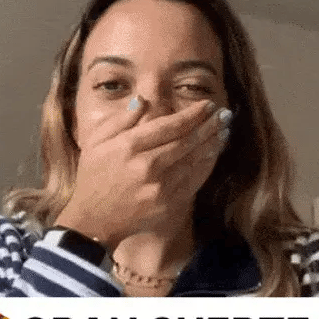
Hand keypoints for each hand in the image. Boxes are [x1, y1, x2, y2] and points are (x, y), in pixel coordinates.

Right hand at [54, 96, 231, 251]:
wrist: (93, 218)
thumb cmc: (93, 176)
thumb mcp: (96, 141)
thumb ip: (121, 120)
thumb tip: (144, 100)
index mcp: (129, 146)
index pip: (169, 125)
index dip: (192, 114)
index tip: (208, 105)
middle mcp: (147, 165)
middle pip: (186, 141)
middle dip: (209, 125)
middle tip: (225, 114)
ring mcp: (160, 187)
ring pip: (194, 160)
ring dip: (212, 143)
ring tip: (225, 130)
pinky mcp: (167, 204)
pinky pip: (193, 181)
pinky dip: (206, 166)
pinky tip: (214, 154)